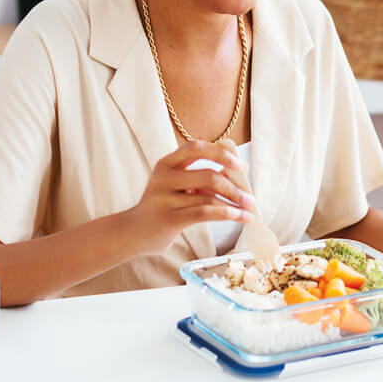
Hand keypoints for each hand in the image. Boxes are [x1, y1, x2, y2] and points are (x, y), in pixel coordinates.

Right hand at [125, 140, 255, 255]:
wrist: (131, 233)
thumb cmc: (161, 208)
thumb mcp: (176, 187)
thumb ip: (199, 177)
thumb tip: (233, 171)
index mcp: (167, 163)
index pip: (197, 148)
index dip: (222, 154)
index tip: (241, 165)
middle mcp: (163, 177)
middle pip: (207, 174)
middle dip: (234, 186)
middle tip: (250, 196)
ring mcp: (164, 198)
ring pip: (208, 197)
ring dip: (234, 204)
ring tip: (249, 211)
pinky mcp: (168, 218)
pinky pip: (204, 213)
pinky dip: (227, 214)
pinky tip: (239, 218)